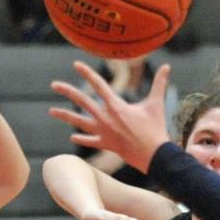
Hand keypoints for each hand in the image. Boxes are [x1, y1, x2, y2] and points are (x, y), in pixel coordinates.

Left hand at [50, 61, 171, 172]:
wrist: (154, 155)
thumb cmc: (156, 128)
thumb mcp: (156, 104)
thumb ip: (159, 83)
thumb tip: (168, 67)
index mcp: (116, 106)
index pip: (98, 85)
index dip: (87, 73)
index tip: (76, 64)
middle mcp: (106, 118)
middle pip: (82, 101)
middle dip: (67, 91)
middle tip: (53, 85)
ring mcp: (104, 132)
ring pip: (79, 122)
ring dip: (65, 116)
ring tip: (51, 111)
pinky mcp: (106, 145)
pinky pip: (90, 141)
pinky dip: (81, 139)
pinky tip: (72, 137)